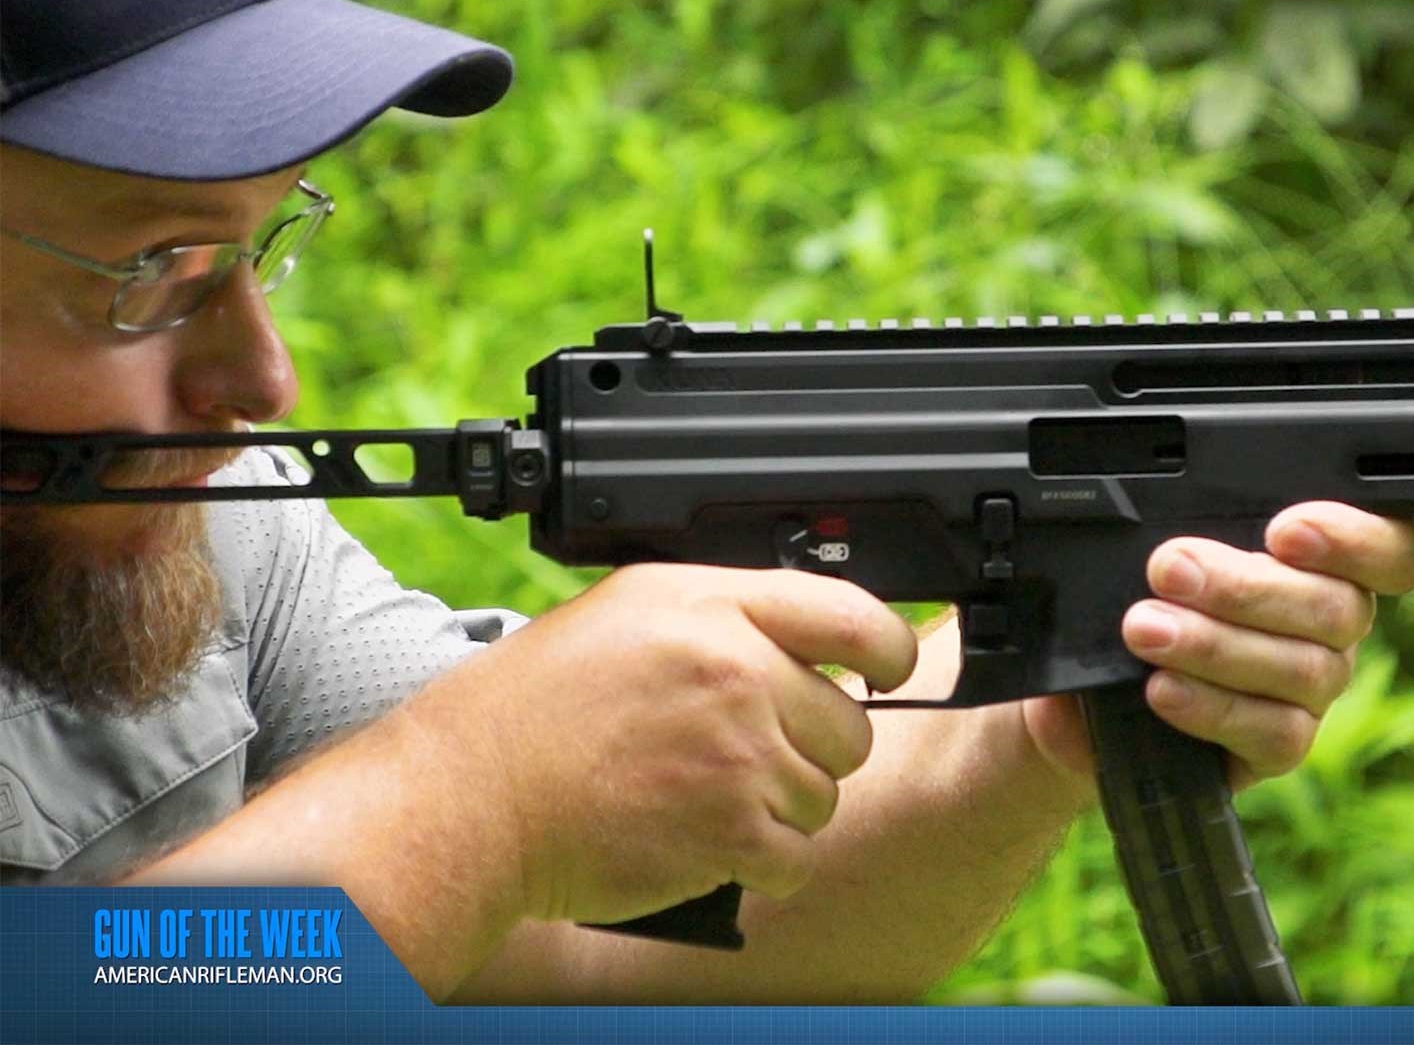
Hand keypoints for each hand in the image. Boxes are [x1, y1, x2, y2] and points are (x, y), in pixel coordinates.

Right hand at [425, 563, 917, 926]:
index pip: (853, 615)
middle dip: (810, 747)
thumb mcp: (630, 611)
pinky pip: (795, 856)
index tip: (887, 669)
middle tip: (744, 754)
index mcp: (713, 605)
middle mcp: (735, 671)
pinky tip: (706, 840)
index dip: (886, 649)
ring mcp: (737, 754)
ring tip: (707, 796)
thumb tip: (811, 637)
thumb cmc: (540, 708)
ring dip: (781, 808)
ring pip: (824, 795)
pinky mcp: (730, 832)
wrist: (473, 798)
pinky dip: (761, 862)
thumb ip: (727, 614)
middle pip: (850, 723)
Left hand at [1021, 502, 1413, 791]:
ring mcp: (1314, 688)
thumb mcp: (1156, 549)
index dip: (1354, 539)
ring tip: (1146, 629)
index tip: (1283, 532)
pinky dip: (1213, 708)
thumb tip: (1176, 536)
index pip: (1392, 549)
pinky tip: (1162, 689)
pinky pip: (1276, 733)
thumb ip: (1186, 527)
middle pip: (1338, 608)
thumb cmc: (1140, 596)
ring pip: (1305, 670)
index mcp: (1325, 559)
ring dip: (1216, 646)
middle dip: (1244, 588)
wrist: (1095, 687)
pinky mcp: (1283, 744)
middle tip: (1168, 571)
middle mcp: (1335, 623)